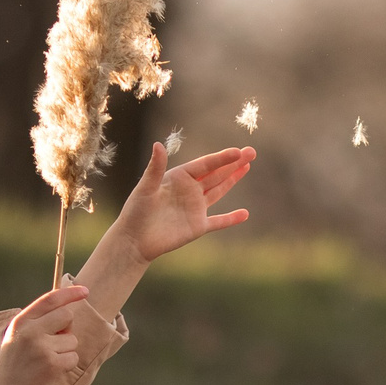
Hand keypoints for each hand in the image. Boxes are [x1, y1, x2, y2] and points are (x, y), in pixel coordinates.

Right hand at [0, 283, 91, 384]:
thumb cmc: (15, 368)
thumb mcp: (18, 339)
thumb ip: (37, 324)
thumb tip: (67, 311)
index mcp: (21, 322)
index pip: (50, 299)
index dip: (70, 293)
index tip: (85, 290)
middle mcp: (30, 331)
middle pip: (67, 316)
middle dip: (67, 329)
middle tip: (54, 345)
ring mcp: (41, 347)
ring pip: (72, 340)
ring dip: (66, 351)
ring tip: (46, 363)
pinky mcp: (53, 363)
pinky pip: (73, 357)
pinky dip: (66, 365)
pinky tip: (50, 373)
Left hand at [110, 141, 252, 263]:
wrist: (134, 240)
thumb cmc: (135, 212)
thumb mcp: (145, 188)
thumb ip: (155, 168)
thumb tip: (158, 144)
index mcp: (179, 178)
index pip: (205, 165)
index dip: (222, 158)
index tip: (237, 151)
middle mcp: (190, 190)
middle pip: (216, 174)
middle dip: (234, 163)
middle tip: (252, 151)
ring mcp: (195, 208)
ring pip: (219, 190)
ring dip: (233, 179)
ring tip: (247, 166)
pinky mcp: (198, 226)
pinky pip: (219, 221)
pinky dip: (231, 219)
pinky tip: (244, 214)